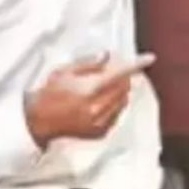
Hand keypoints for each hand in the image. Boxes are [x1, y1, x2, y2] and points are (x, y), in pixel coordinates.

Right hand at [26, 54, 152, 147]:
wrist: (39, 121)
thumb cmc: (50, 93)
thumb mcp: (65, 71)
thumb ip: (88, 64)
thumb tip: (107, 57)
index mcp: (89, 89)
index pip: (120, 74)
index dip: (136, 65)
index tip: (149, 58)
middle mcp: (97, 107)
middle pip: (124, 87)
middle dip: (123, 76)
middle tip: (109, 71)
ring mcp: (100, 122)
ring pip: (122, 101)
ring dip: (119, 91)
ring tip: (100, 87)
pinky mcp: (99, 132)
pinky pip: (116, 114)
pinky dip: (113, 104)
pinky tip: (98, 101)